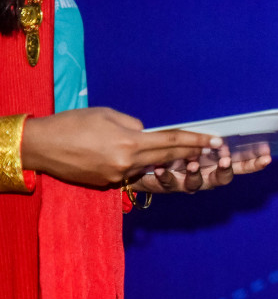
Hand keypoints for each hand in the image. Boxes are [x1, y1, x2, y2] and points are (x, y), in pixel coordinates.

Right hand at [21, 108, 220, 189]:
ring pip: (148, 167)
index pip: (171, 142)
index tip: (216, 141)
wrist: (40, 145)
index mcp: (130, 143)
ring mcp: (116, 177)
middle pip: (167, 159)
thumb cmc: (73, 123)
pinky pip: (129, 173)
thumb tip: (148, 133)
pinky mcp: (105, 184)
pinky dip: (136, 165)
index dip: (196, 141)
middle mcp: (126, 164)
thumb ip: (134, 125)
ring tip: (181, 154)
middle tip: (210, 149)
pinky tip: (135, 157)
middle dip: (190, 153)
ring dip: (163, 161)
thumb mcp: (108, 115)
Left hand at [133, 142, 272, 193]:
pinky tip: (161, 167)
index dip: (254, 163)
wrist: (144, 164)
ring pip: (196, 184)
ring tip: (192, 164)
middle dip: (224, 170)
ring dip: (196, 175)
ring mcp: (185, 183)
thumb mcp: (194, 140)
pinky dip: (165, 175)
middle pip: (221, 179)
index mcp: (215, 164)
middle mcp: (204, 176)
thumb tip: (221, 125)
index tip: (266, 157)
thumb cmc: (174, 147)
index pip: (240, 165)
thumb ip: (206, 136)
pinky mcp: (166, 186)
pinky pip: (167, 183)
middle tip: (224, 160)